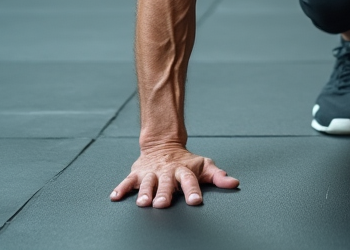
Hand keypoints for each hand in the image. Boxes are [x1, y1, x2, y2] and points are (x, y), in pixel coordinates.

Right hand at [110, 145, 238, 207]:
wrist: (162, 144)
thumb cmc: (185, 161)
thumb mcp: (204, 166)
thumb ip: (218, 176)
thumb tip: (234, 183)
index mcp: (183, 170)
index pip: (190, 180)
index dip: (193, 190)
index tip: (195, 201)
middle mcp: (166, 171)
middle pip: (166, 183)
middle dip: (164, 193)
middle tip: (162, 204)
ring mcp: (151, 172)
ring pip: (147, 183)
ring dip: (145, 192)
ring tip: (143, 203)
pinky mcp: (137, 173)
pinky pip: (127, 181)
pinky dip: (121, 189)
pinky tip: (115, 198)